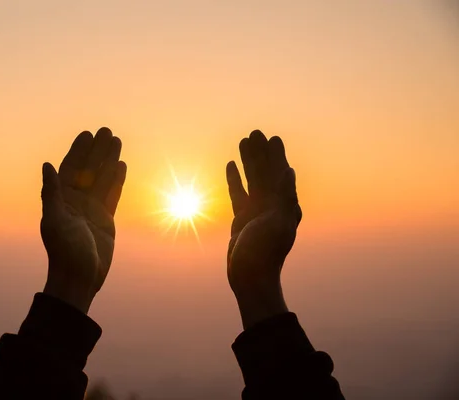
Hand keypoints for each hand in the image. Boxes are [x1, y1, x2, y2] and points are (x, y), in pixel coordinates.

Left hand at [40, 128, 126, 313]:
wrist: (79, 278)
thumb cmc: (63, 251)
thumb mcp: (55, 220)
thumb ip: (52, 193)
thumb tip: (46, 164)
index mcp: (61, 200)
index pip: (70, 168)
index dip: (78, 151)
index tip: (88, 134)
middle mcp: (75, 201)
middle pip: (88, 170)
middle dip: (97, 151)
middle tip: (107, 131)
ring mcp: (91, 210)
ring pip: (102, 179)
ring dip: (109, 161)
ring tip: (117, 142)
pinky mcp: (105, 220)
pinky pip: (112, 195)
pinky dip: (116, 180)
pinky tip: (121, 165)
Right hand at [226, 130, 301, 328]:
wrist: (250, 278)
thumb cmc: (266, 253)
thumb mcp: (277, 224)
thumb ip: (283, 196)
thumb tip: (289, 171)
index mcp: (285, 206)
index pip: (281, 175)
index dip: (277, 156)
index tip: (272, 138)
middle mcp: (273, 206)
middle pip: (266, 173)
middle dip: (261, 153)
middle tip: (254, 132)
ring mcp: (257, 211)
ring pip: (251, 180)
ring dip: (247, 161)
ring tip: (242, 141)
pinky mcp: (242, 219)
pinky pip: (238, 193)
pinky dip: (235, 179)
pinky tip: (230, 165)